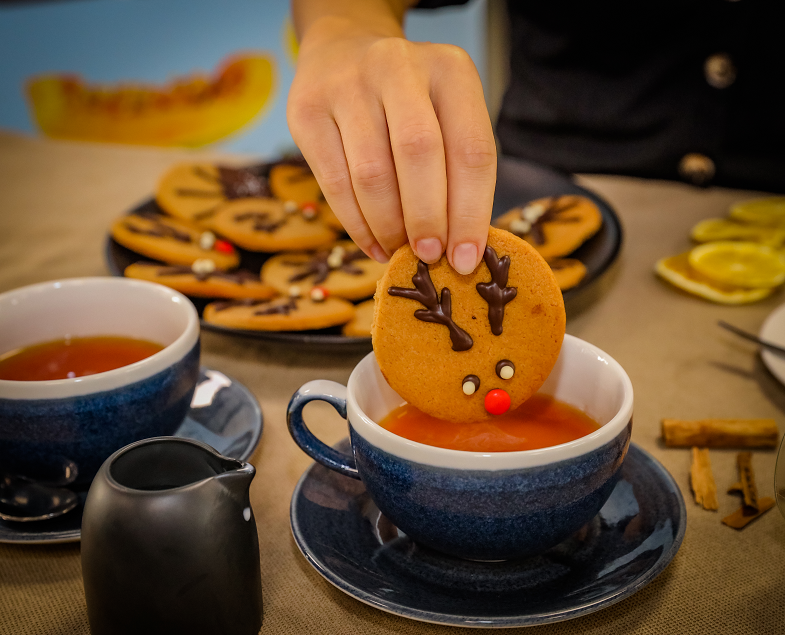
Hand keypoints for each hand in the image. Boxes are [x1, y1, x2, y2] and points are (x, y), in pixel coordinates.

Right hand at [287, 11, 495, 273]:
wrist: (343, 51)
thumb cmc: (410, 103)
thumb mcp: (445, 117)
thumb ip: (457, 172)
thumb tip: (459, 251)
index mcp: (450, 70)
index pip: (471, 149)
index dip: (470, 212)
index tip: (465, 260)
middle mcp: (398, 66)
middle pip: (419, 155)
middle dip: (427, 219)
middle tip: (429, 258)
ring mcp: (347, 85)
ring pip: (372, 174)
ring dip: (389, 227)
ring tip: (400, 252)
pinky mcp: (306, 111)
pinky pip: (334, 183)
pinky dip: (357, 225)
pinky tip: (374, 245)